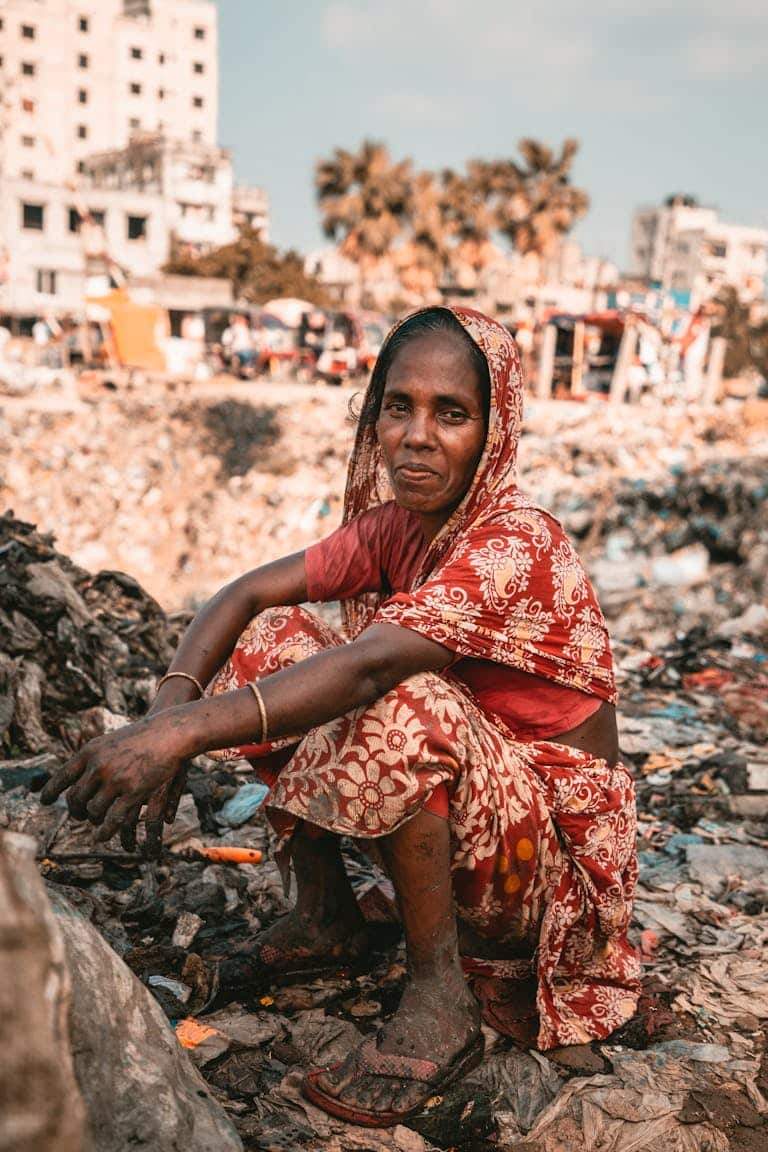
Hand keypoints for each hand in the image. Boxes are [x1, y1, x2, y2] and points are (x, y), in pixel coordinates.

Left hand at [40, 716, 184, 845]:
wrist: (169, 733)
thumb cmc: (141, 736)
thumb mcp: (110, 741)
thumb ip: (92, 758)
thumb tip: (74, 775)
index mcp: (89, 752)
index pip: (62, 776)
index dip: (51, 791)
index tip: (44, 801)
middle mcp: (98, 766)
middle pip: (76, 798)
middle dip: (75, 811)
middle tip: (78, 815)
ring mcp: (115, 780)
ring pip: (93, 811)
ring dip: (92, 820)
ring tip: (94, 824)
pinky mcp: (133, 793)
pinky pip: (113, 819)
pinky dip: (104, 831)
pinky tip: (100, 837)